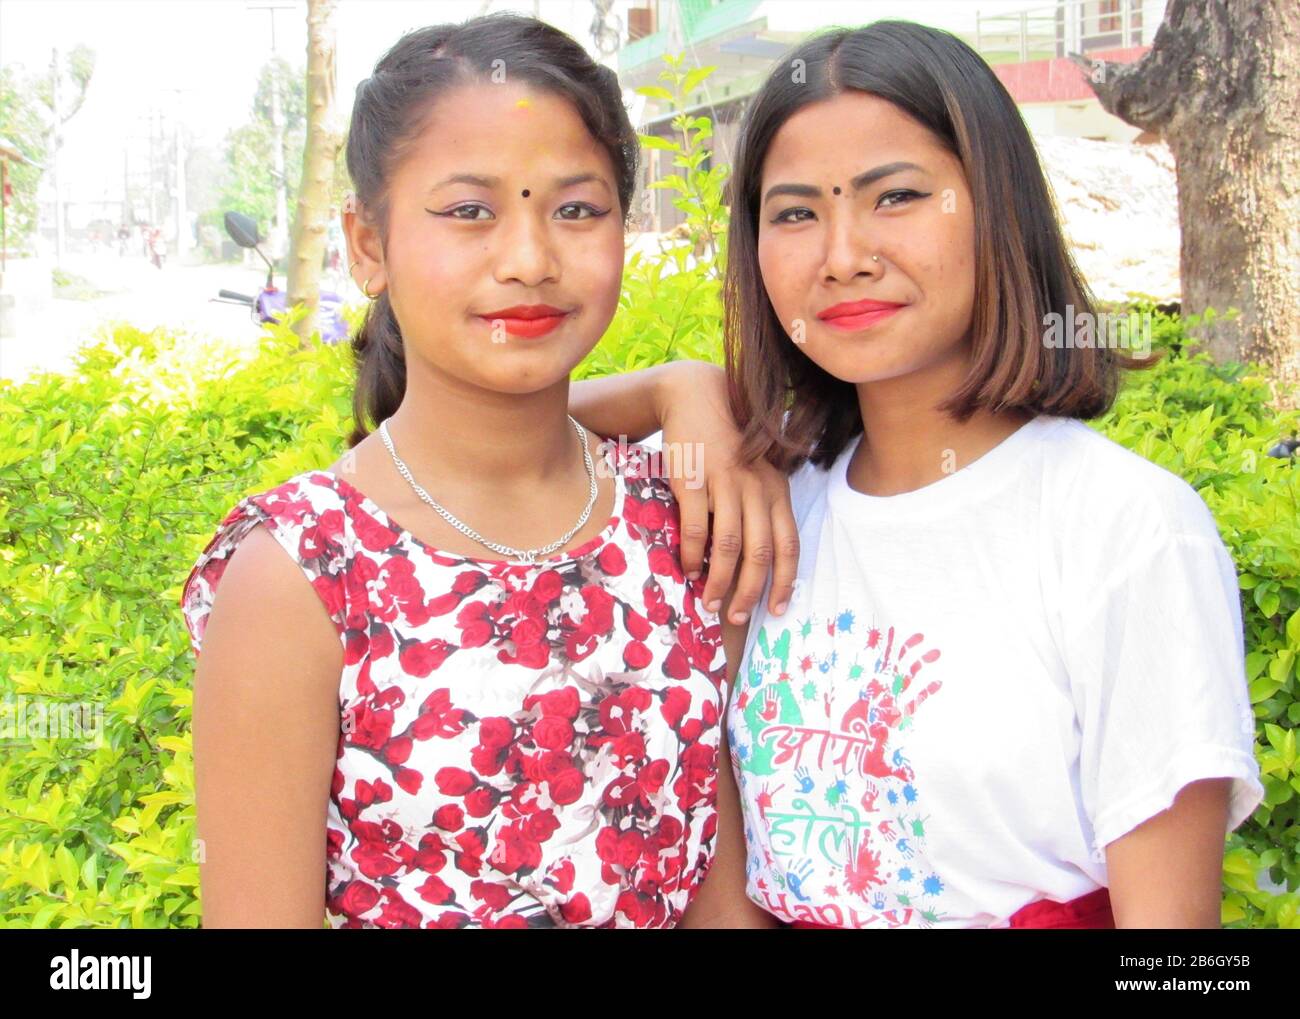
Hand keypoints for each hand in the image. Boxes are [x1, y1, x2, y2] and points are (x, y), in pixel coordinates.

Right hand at [654, 361, 798, 624]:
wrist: (697, 397)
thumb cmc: (728, 441)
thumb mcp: (757, 471)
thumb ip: (762, 507)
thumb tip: (759, 560)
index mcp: (777, 489)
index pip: (790, 545)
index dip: (785, 582)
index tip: (777, 610)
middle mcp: (758, 488)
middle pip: (760, 553)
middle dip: (751, 592)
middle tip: (739, 618)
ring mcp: (726, 484)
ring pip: (729, 547)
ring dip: (721, 582)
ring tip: (711, 603)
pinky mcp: (694, 480)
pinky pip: (694, 529)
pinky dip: (692, 556)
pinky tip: (688, 571)